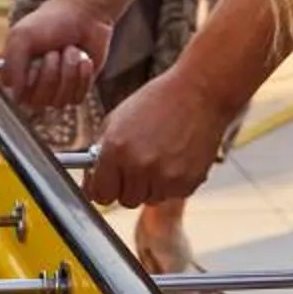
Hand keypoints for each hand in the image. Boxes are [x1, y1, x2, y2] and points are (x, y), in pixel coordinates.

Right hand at [1, 0, 114, 112]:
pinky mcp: (76, 90)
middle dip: (51, 73)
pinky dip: (82, 76)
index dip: (27, 81)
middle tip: (54, 52)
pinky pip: (77, 97)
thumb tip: (16, 97)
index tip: (33, 62)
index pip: (16, 95)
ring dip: (68, 71)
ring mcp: (55, 89)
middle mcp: (33, 84)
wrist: (84, 16)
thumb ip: (12, 65)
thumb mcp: (22, 36)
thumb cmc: (50, 22)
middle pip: (38, 101)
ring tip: (70, 51)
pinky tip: (83, 59)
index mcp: (15, 71)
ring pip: (59, 100)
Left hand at [83, 69, 234, 206]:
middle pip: (125, 200)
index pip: (100, 193)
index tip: (106, 184)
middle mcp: (139, 166)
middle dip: (127, 186)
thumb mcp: (118, 118)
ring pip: (149, 198)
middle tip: (136, 165)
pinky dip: (171, 183)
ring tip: (159, 156)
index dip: (102, 188)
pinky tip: (175, 158)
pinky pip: (171, 194)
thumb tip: (94, 175)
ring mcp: (164, 177)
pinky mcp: (187, 183)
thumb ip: (102, 149)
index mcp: (116, 148)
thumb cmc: (158, 101)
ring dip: (150, 185)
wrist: (198, 93)